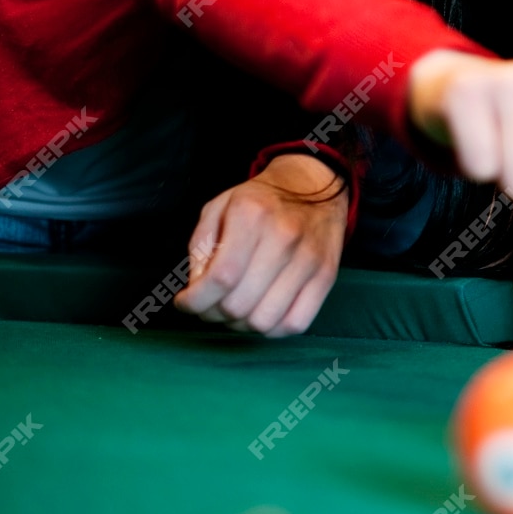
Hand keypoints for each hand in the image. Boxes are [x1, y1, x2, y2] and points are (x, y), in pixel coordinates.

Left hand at [175, 154, 349, 336]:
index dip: (195, 300)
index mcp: (252, 214)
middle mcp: (285, 237)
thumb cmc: (261, 199)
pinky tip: (261, 313)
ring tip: (235, 310)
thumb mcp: (218, 207)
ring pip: (264, 320)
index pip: (221, 277)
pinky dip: (271, 329)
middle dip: (212, 314)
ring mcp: (309, 259)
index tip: (185, 302)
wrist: (315, 184)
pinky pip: (295, 323)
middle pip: (239, 304)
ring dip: (240, 324)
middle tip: (209, 305)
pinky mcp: (326, 276)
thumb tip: (198, 289)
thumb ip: (201, 247)